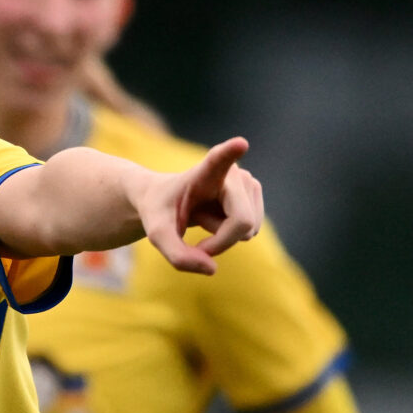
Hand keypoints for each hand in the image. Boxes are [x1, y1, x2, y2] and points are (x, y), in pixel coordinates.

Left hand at [137, 138, 261, 275]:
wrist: (166, 201)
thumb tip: (212, 269)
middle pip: (242, 222)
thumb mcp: (156, 235)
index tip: (240, 144)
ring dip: (222, 239)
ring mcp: (249, 183)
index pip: (219, 159)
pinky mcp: (256, 195)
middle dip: (220, 242)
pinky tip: (215, 220)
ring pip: (248, 231)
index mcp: (204, 171)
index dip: (230, 153)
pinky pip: (250, 233)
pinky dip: (230, 238)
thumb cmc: (160, 212)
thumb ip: (177, 256)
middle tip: (195, 238)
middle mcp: (233, 173)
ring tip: (202, 218)